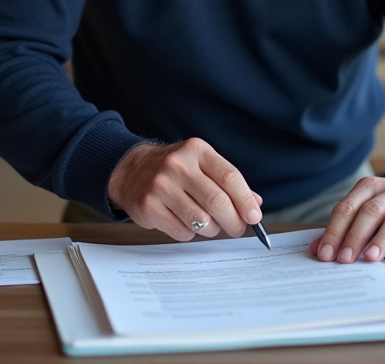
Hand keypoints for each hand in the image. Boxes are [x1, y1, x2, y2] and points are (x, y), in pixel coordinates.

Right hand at [107, 138, 262, 241]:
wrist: (130, 170)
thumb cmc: (173, 169)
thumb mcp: (201, 164)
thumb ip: (227, 182)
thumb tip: (254, 204)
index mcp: (197, 151)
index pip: (229, 176)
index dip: (245, 200)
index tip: (254, 216)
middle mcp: (178, 166)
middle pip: (217, 201)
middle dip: (234, 221)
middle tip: (238, 229)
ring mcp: (161, 186)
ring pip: (201, 220)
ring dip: (213, 229)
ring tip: (210, 225)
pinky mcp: (149, 207)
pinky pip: (182, 231)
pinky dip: (191, 233)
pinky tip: (186, 222)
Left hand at [308, 176, 384, 263]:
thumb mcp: (365, 214)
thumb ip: (342, 229)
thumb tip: (317, 249)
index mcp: (370, 187)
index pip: (348, 207)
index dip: (335, 230)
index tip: (327, 254)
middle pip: (371, 211)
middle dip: (355, 236)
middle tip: (345, 259)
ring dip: (382, 238)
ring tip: (371, 257)